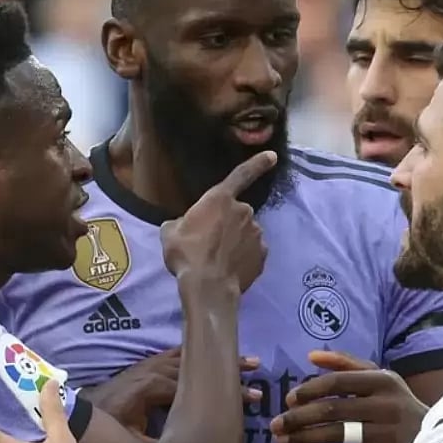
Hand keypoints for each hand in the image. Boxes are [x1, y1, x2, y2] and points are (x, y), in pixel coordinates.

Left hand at [82, 347, 263, 433]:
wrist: (75, 420)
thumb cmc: (101, 437)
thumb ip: (157, 440)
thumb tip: (191, 439)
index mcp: (143, 389)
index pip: (189, 386)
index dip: (220, 391)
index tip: (249, 398)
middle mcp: (146, 372)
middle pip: (192, 366)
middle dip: (225, 370)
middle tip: (257, 374)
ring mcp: (145, 368)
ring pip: (187, 357)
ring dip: (216, 358)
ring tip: (248, 361)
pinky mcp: (145, 369)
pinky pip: (176, 356)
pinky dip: (199, 355)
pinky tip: (217, 355)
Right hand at [161, 151, 275, 291]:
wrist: (207, 287)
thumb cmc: (186, 254)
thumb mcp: (170, 233)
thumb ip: (181, 222)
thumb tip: (183, 225)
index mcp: (220, 199)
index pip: (241, 175)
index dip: (257, 163)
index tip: (272, 156)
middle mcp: (243, 211)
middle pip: (236, 213)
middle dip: (227, 223)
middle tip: (210, 242)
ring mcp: (256, 233)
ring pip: (245, 232)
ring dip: (235, 241)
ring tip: (218, 259)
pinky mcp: (262, 254)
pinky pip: (252, 251)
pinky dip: (244, 257)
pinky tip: (230, 268)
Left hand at [269, 351, 427, 442]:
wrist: (436, 440)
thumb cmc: (398, 405)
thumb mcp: (381, 378)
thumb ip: (346, 364)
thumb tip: (311, 355)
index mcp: (382, 380)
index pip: (337, 382)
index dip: (309, 390)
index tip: (289, 399)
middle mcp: (386, 404)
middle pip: (332, 410)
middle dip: (298, 417)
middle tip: (276, 425)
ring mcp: (387, 432)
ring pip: (336, 435)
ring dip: (304, 438)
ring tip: (282, 442)